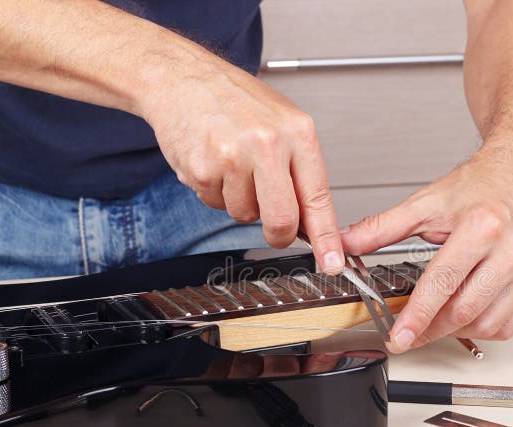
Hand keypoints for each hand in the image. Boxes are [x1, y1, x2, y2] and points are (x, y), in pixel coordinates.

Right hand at [139, 56, 343, 272]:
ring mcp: (232, 158)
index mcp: (297, 132)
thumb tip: (313, 221)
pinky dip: (216, 192)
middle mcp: (267, 144)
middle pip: (282, 220)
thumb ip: (300, 170)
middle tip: (274, 226)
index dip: (326, 238)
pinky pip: (216, 205)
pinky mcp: (202, 170)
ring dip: (241, 202)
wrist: (181, 78)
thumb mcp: (283, 123)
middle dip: (279, 233)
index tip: (331, 262)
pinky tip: (213, 162)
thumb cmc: (235, 101)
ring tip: (233, 166)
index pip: (318, 197)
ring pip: (245, 216)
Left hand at [341, 136, 512, 351]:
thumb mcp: (426, 202)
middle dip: (430, 330)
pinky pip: (508, 324)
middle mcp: (509, 251)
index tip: (399, 336)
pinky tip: (464, 317)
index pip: (442, 282)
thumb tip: (347, 243)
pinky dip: (482, 329)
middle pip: (464, 309)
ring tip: (433, 323)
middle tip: (408, 336)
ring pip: (487, 323)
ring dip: (454, 332)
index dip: (417, 316)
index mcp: (481, 227)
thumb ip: (382, 227)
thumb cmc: (479, 187)